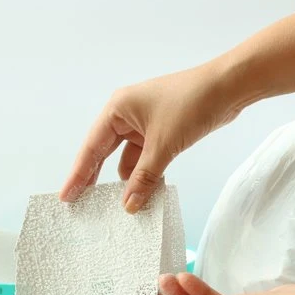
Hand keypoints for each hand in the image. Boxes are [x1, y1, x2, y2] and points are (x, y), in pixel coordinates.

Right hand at [60, 60, 247, 212]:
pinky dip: (147, 173)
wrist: (228, 88)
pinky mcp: (164, 129)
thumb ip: (144, 177)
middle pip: (106, 152)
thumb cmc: (191, 105)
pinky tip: (147, 192)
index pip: (91, 148)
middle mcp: (127, 114)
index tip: (66, 197)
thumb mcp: (163, 145)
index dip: (78, 175)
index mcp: (117, 110)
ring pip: (130, 157)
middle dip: (97, 178)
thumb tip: (129, 205)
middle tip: (84, 205)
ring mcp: (146, 122)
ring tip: (122, 206)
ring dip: (130, 179)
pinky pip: (148, 156)